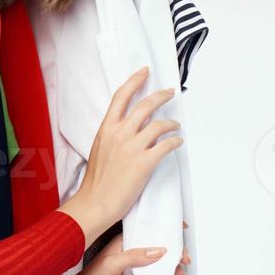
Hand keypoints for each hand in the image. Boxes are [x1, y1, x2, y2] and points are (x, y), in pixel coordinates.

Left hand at [31, 219, 191, 274]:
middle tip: (184, 258)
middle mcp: (132, 254)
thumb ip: (134, 257)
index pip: (148, 230)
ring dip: (174, 266)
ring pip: (161, 264)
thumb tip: (160, 250)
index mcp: (124, 242)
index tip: (181, 227)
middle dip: (175, 249)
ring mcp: (137, 270)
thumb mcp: (111, 265)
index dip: (165, 227)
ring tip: (181, 273)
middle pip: (160, 247)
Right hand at [58, 66, 182, 239]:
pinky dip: (175, 142)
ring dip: (171, 122)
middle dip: (161, 95)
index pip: (121, 97)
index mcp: (106, 129)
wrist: (96, 202)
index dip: (134, 81)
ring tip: (175, 124)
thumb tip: (127, 129)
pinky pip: (166, 145)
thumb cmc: (96, 181)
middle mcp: (119, 133)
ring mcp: (132, 147)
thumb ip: (112, 136)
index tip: (144, 72)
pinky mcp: (144, 162)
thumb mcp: (100, 149)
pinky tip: (178, 142)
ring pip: (158, 124)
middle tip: (169, 92)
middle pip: (145, 105)